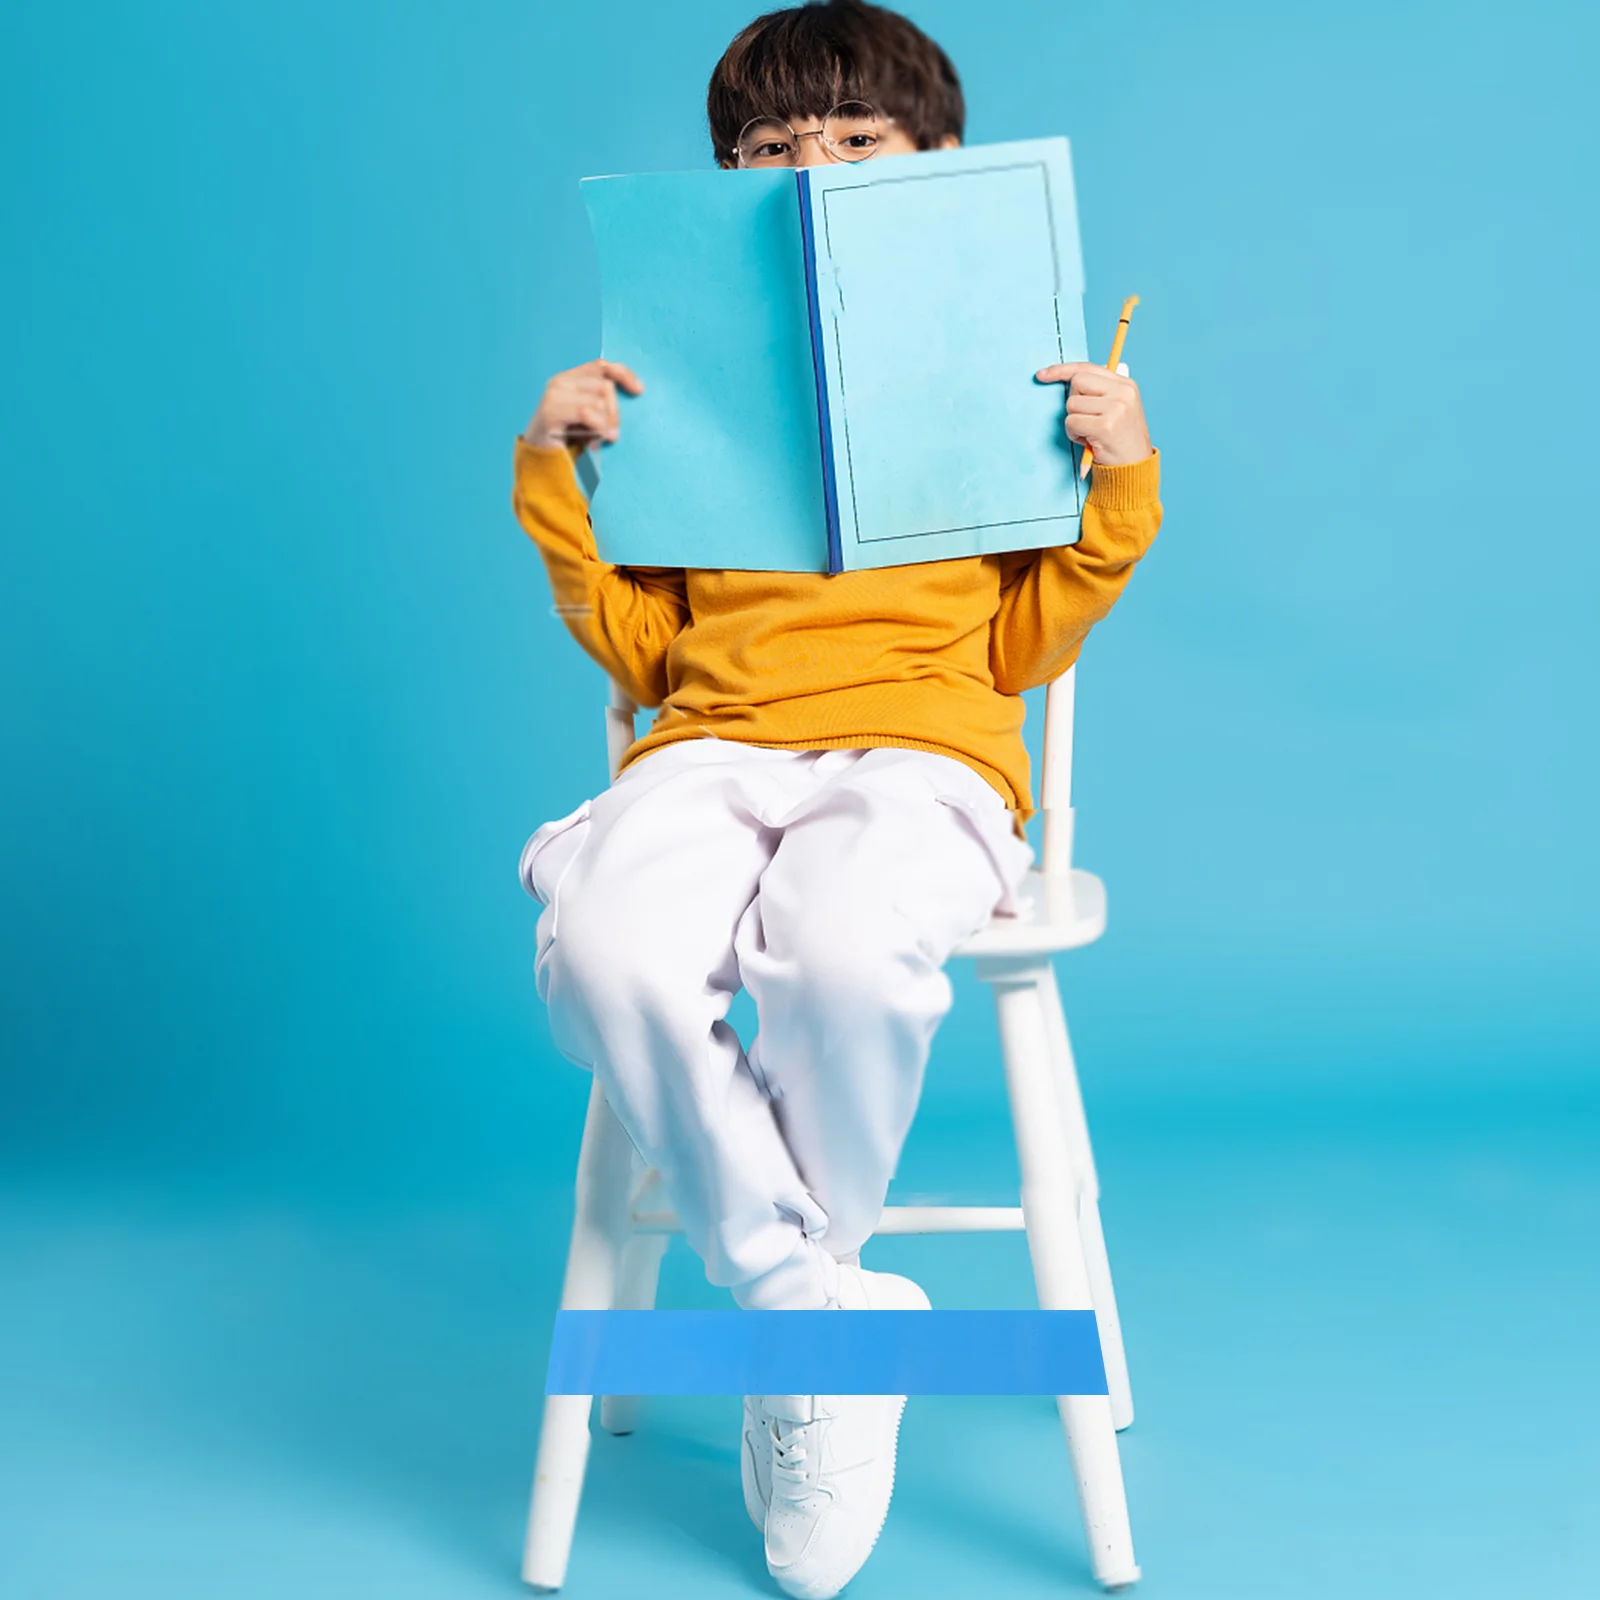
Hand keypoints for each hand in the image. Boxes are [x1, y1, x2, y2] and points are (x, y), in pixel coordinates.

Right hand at [523, 359, 644, 450]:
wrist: (540, 463)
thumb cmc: (569, 442)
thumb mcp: (592, 419)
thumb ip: (604, 402)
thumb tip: (635, 390)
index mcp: (571, 378)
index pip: (602, 366)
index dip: (624, 374)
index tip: (639, 391)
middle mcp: (561, 381)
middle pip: (605, 385)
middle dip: (615, 413)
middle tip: (612, 436)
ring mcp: (554, 393)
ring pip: (599, 400)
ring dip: (605, 425)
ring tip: (597, 442)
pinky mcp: (550, 410)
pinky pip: (586, 412)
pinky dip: (596, 429)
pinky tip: (594, 444)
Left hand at [1034, 361, 1151, 467]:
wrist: (1134, 465)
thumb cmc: (1119, 438)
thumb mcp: (1118, 407)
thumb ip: (1100, 391)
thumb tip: (1069, 377)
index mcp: (1126, 384)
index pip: (1088, 368)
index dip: (1062, 370)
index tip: (1042, 374)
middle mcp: (1123, 392)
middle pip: (1077, 382)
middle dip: (1074, 402)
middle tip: (1087, 418)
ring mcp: (1116, 408)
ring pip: (1072, 404)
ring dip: (1074, 422)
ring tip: (1089, 432)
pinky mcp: (1105, 426)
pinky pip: (1072, 422)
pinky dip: (1074, 434)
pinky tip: (1088, 441)